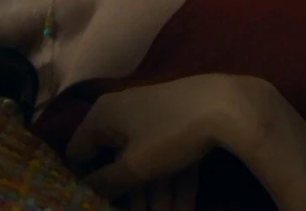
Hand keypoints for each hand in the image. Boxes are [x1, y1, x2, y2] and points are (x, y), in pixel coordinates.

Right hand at [65, 74, 274, 203]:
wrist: (226, 105)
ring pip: (147, 164)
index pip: (79, 153)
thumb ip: (107, 182)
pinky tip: (185, 208)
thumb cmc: (169, 134)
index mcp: (102, 116)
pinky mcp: (177, 124)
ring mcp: (151, 118)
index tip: (96, 203)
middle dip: (131, 198)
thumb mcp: (135, 166)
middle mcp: (121, 113)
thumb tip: (87, 190)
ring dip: (156, 197)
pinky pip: (167, 158)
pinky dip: (174, 184)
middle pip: (117, 163)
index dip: (84, 182)